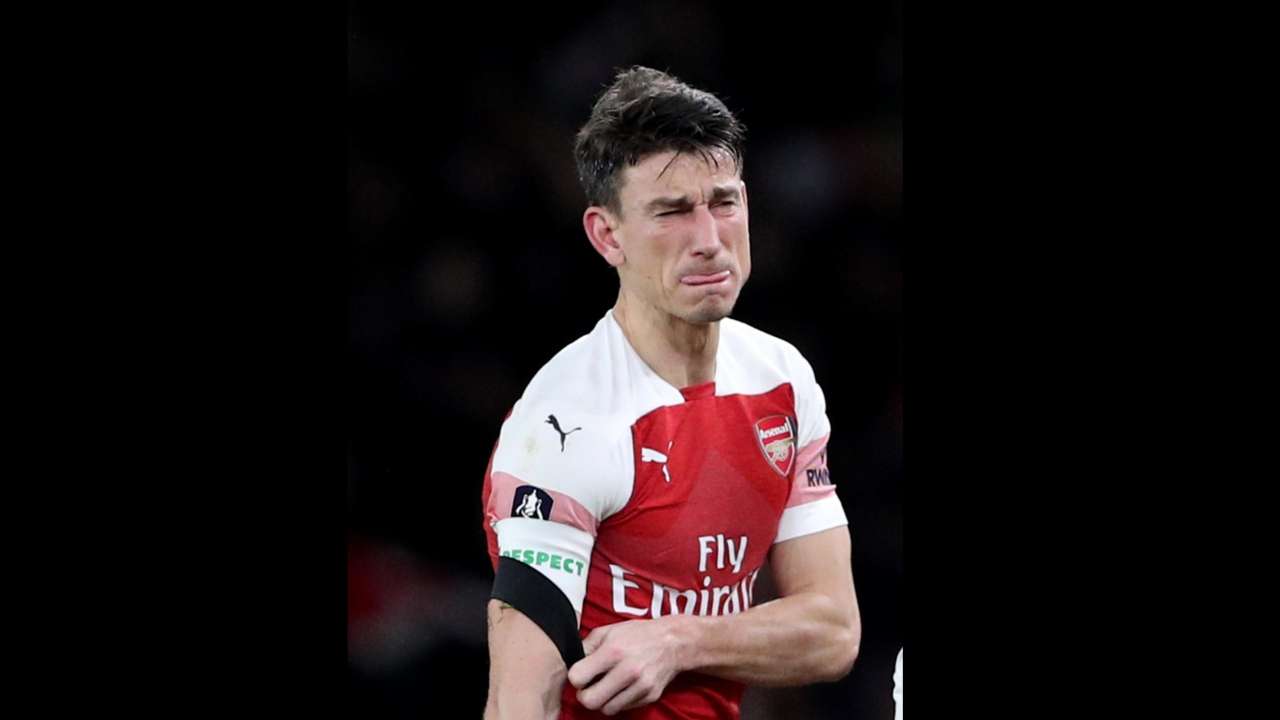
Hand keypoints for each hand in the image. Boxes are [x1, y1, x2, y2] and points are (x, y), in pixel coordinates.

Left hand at [566, 617, 690, 714]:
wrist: (673, 642)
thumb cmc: (637, 634)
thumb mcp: (609, 630)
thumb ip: (587, 646)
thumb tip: (572, 663)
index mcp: (613, 651)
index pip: (578, 678)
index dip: (576, 677)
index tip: (581, 674)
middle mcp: (627, 670)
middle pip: (590, 701)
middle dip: (585, 696)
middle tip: (589, 687)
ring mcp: (640, 686)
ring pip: (607, 709)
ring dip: (603, 701)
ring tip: (607, 687)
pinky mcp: (650, 696)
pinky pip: (624, 708)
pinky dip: (619, 701)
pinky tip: (622, 687)